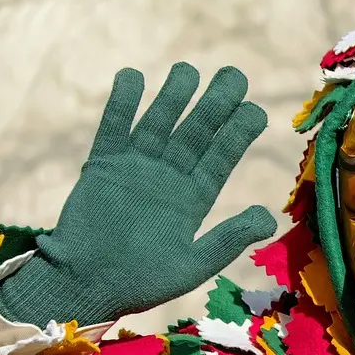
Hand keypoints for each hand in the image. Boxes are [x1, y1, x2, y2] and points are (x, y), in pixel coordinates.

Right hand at [0, 63, 277, 325]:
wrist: (86, 285)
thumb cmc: (142, 282)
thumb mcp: (194, 264)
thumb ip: (229, 238)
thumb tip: (268, 217)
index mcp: (193, 199)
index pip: (220, 158)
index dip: (237, 134)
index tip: (256, 110)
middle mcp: (168, 177)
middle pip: (195, 132)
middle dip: (214, 104)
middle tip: (235, 74)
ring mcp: (135, 168)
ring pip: (158, 123)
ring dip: (173, 96)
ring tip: (188, 69)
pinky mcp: (101, 166)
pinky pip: (113, 128)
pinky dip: (122, 103)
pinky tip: (133, 77)